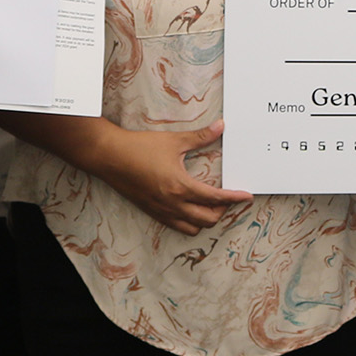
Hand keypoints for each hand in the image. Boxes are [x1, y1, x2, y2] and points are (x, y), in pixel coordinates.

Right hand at [93, 119, 249, 233]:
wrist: (109, 156)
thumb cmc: (139, 147)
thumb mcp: (174, 140)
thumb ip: (201, 137)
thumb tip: (221, 127)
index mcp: (180, 186)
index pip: (215, 198)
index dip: (234, 198)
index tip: (246, 196)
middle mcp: (172, 204)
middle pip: (208, 219)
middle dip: (222, 210)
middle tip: (229, 197)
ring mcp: (161, 210)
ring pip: (193, 228)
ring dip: (206, 219)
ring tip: (211, 204)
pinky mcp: (152, 212)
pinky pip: (177, 226)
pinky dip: (190, 221)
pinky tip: (192, 208)